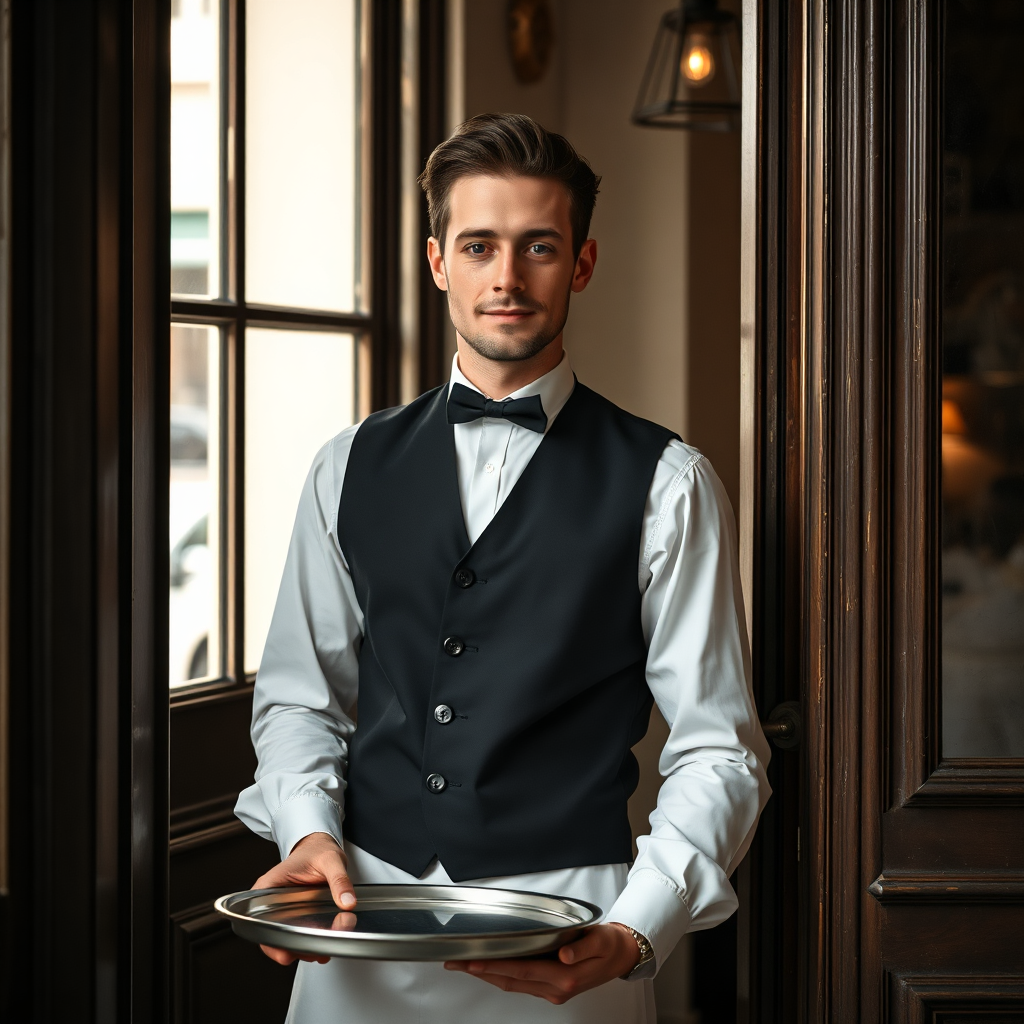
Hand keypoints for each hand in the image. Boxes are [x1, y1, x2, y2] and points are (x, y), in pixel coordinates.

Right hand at [252, 832, 354, 965]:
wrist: (321, 846)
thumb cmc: (318, 850)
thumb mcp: (331, 861)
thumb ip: (339, 881)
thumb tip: (347, 902)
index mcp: (269, 887)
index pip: (259, 920)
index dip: (271, 941)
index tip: (286, 952)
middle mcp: (272, 901)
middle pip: (273, 935)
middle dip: (292, 948)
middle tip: (313, 953)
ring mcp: (283, 910)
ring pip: (286, 938)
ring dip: (303, 948)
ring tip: (322, 951)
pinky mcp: (296, 915)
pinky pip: (298, 934)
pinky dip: (310, 943)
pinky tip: (323, 947)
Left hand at [443, 922, 641, 1003]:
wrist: (622, 956)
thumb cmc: (609, 945)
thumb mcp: (600, 940)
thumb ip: (581, 948)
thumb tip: (563, 953)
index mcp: (566, 977)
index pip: (522, 970)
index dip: (496, 966)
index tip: (474, 961)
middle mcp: (556, 988)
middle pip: (511, 980)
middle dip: (482, 972)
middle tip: (457, 963)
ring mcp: (553, 991)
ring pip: (513, 984)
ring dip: (489, 975)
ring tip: (466, 965)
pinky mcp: (552, 988)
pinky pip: (522, 983)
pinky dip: (503, 976)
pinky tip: (492, 969)